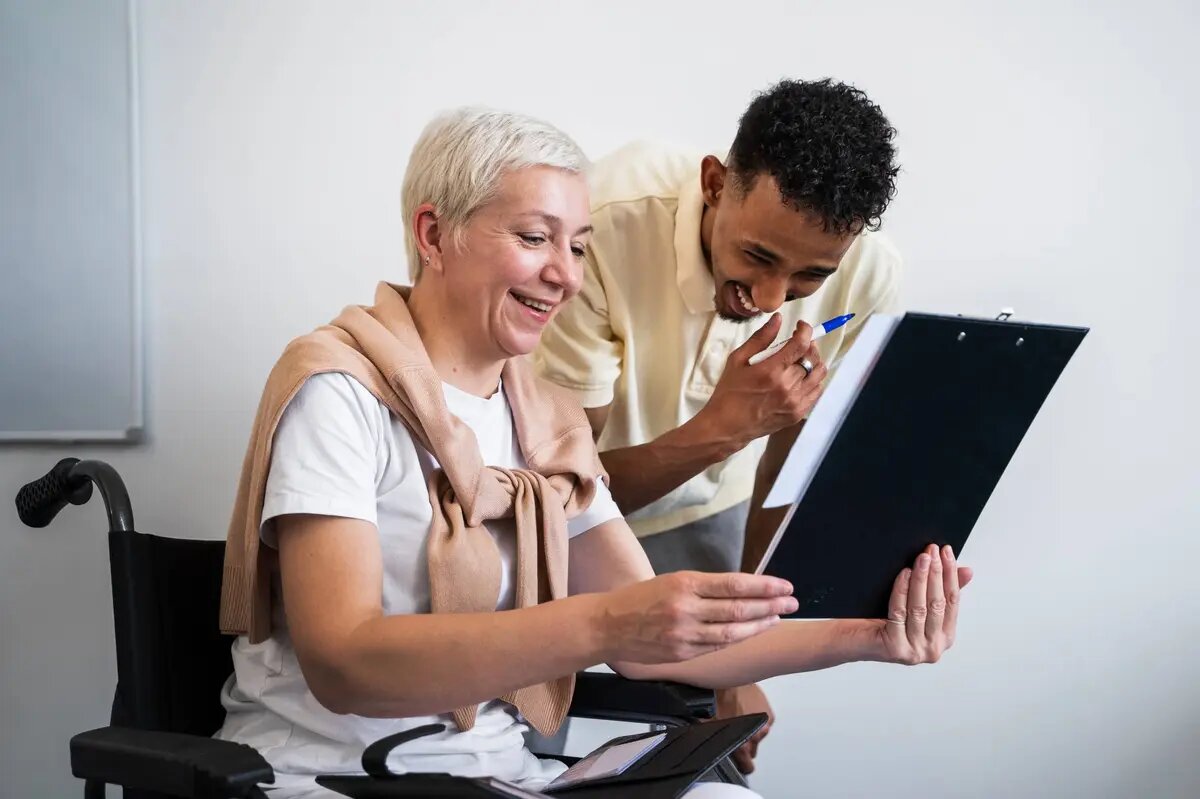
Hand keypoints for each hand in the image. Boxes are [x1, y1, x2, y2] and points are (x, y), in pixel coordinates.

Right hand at [598, 571, 797, 663]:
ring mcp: (685, 634)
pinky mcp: (683, 654)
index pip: (734, 584)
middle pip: (739, 608)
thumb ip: (703, 588)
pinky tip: (753, 632)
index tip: (784, 585)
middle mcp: (686, 609)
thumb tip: (741, 589)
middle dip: (771, 605)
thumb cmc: (639, 599)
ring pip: (733, 631)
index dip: (763, 586)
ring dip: (760, 624)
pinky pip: (718, 645)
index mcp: (684, 584)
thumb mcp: (671, 581)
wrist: (607, 625)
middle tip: (792, 602)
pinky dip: (739, 638)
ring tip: (778, 618)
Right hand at [699, 313, 828, 448]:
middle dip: (808, 345)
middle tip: (799, 343)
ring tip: (802, 359)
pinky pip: (817, 392)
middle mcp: (787, 387)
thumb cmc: (729, 392)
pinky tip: (802, 377)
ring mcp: (795, 402)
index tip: (801, 326)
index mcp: (771, 371)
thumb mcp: (737, 360)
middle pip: (812, 358)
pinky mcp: (797, 414)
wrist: (727, 427)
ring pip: (819, 374)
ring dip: (814, 362)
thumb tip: (778, 319)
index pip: (800, 344)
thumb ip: (760, 338)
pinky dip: (814, 380)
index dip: (805, 330)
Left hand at [715, 683, 773, 773]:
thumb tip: (707, 748)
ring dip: (751, 729)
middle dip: (744, 744)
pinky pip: (764, 722)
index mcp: (742, 745)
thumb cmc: (715, 698)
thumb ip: (713, 741)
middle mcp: (756, 737)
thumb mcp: (706, 724)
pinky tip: (745, 707)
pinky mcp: (769, 713)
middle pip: (752, 750)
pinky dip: (757, 717)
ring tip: (738, 715)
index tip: (738, 762)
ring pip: (758, 736)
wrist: (725, 677)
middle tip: (734, 731)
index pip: (747, 767)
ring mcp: (765, 725)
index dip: (741, 765)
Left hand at [878, 544, 973, 664]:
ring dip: (922, 579)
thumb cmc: (886, 620)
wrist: (854, 639)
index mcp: (945, 638)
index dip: (950, 574)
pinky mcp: (896, 648)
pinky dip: (902, 590)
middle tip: (932, 550)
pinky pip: (900, 612)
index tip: (947, 552)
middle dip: (936, 573)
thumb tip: (967, 570)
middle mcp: (933, 649)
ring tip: (921, 558)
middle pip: (937, 604)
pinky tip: (904, 574)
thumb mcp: (918, 604)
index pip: (952, 601)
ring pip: (920, 608)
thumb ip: (941, 591)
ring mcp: (915, 651)